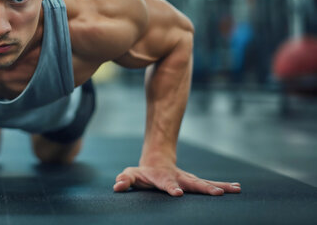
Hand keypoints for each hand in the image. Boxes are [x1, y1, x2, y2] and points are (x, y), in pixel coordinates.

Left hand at [113, 165, 240, 196]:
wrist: (156, 162)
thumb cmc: (142, 174)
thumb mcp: (130, 175)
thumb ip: (124, 180)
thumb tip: (117, 185)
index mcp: (162, 178)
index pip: (166, 183)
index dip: (171, 188)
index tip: (177, 193)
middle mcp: (178, 178)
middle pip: (192, 183)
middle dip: (203, 188)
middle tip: (217, 193)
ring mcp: (188, 180)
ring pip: (204, 183)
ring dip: (219, 186)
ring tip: (234, 189)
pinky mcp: (195, 182)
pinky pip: (210, 184)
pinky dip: (223, 186)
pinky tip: (237, 188)